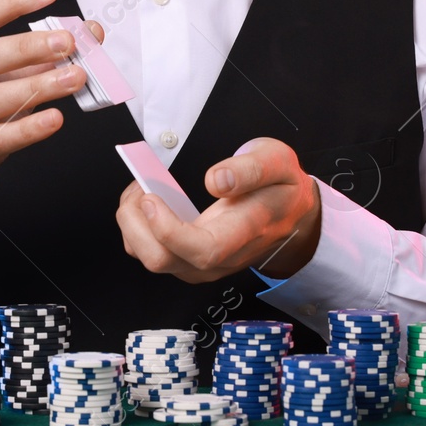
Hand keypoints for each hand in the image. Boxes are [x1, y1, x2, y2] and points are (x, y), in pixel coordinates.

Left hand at [115, 137, 321, 283]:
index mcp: (243, 232)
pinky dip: (138, 228)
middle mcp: (219, 257)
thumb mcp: (278, 162)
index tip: (151, 199)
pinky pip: (151, 253)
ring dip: (133, 224)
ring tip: (141, 189)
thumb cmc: (281, 188)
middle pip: (163, 260)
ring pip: (152, 259)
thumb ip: (250, 169)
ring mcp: (202, 263)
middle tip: (140, 186)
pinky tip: (147, 203)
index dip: (169, 230)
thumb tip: (215, 180)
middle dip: (136, 223)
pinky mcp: (189, 261)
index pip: (203, 249)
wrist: (291, 214)